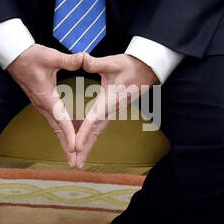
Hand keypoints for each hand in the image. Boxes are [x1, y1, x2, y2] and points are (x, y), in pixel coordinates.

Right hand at [5, 44, 85, 166]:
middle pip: (57, 130)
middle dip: (67, 147)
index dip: (69, 134)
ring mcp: (41, 105)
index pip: (60, 119)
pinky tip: (67, 137)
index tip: (76, 148)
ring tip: (73, 155)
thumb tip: (85, 58)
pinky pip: (53, 121)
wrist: (13, 56)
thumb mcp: (51, 56)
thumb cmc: (30, 56)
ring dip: (64, 141)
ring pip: (55, 127)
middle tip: (75, 163)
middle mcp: (43, 105)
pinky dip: (61, 131)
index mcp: (46, 97)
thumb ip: (68, 60)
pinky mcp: (41, 102)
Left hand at [73, 53, 159, 168]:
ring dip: (88, 147)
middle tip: (74, 165)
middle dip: (85, 149)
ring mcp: (112, 111)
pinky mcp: (112, 110)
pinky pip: (100, 128)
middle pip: (95, 133)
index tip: (75, 146)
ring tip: (78, 161)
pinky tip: (85, 145)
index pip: (93, 119)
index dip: (84, 133)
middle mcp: (110, 110)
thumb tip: (82, 59)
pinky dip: (91, 138)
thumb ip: (96, 63)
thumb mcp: (113, 62)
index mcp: (108, 100)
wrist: (148, 69)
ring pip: (98, 132)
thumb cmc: (131, 66)